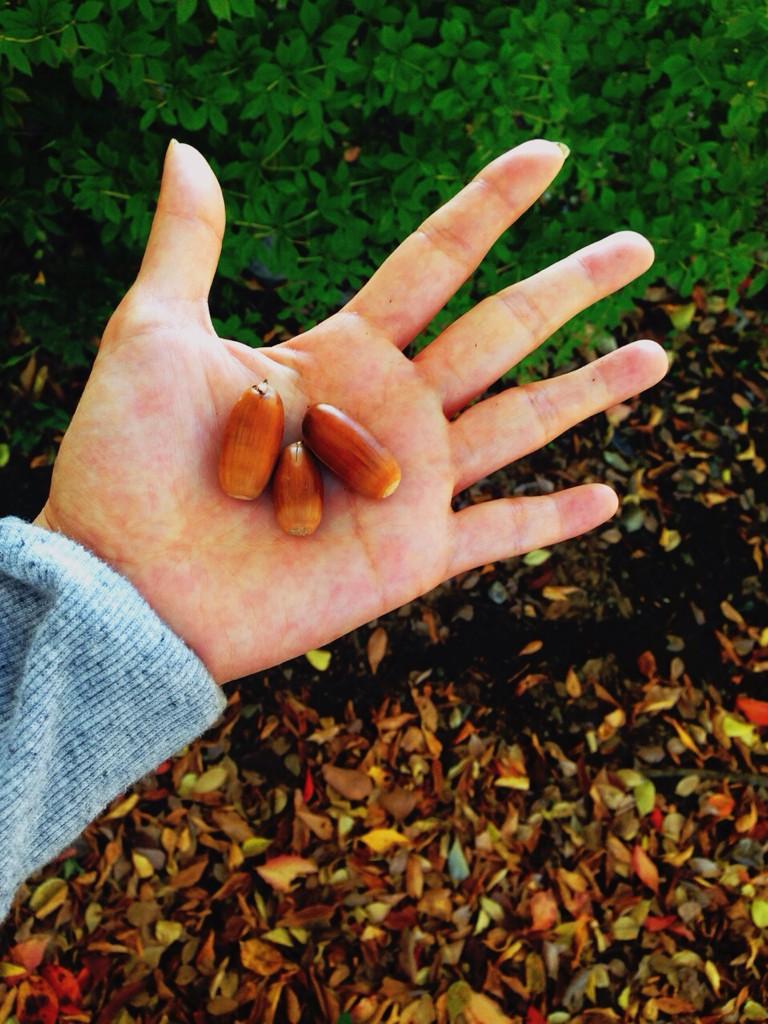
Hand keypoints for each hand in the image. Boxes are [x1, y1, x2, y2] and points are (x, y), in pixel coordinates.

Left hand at [36, 139, 666, 683]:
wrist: (128, 579)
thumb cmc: (130, 461)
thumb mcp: (153, 332)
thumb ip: (187, 243)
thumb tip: (186, 147)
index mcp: (339, 351)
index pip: (436, 261)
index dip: (492, 206)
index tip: (552, 158)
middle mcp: (387, 411)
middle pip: (501, 331)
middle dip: (571, 286)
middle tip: (640, 248)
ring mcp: (406, 485)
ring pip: (521, 420)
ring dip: (591, 389)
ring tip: (656, 355)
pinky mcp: (411, 556)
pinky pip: (499, 534)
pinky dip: (554, 521)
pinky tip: (610, 499)